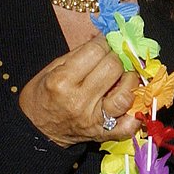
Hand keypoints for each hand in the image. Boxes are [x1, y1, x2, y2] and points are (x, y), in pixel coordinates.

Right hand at [18, 35, 139, 145]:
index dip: (104, 43)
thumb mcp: (50, 70)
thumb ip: (78, 54)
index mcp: (61, 81)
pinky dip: (137, 113)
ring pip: (126, 95)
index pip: (96, 52)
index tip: (105, 43)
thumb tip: (103, 39)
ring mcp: (94, 119)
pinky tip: (133, 102)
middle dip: (116, 57)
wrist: (36, 131)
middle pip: (113, 68)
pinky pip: (129, 125)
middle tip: (112, 58)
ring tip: (124, 77)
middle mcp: (79, 101)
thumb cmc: (42, 97)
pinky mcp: (104, 134)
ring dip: (130, 81)